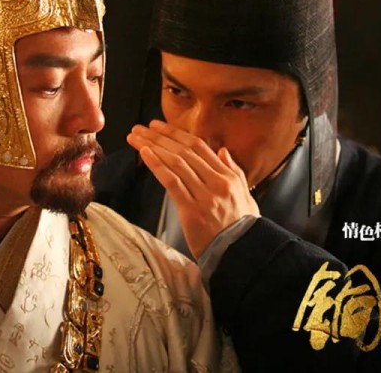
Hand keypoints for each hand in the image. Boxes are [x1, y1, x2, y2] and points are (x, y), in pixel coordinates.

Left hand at [127, 120, 259, 258]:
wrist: (242, 253)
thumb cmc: (242, 227)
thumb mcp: (245, 195)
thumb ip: (235, 171)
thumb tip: (223, 151)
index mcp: (228, 176)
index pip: (198, 146)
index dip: (176, 134)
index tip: (158, 126)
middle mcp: (216, 181)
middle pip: (183, 151)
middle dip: (159, 136)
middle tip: (140, 128)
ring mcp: (204, 195)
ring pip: (176, 162)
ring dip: (152, 146)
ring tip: (135, 138)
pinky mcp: (192, 210)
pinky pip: (172, 182)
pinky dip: (157, 165)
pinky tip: (144, 154)